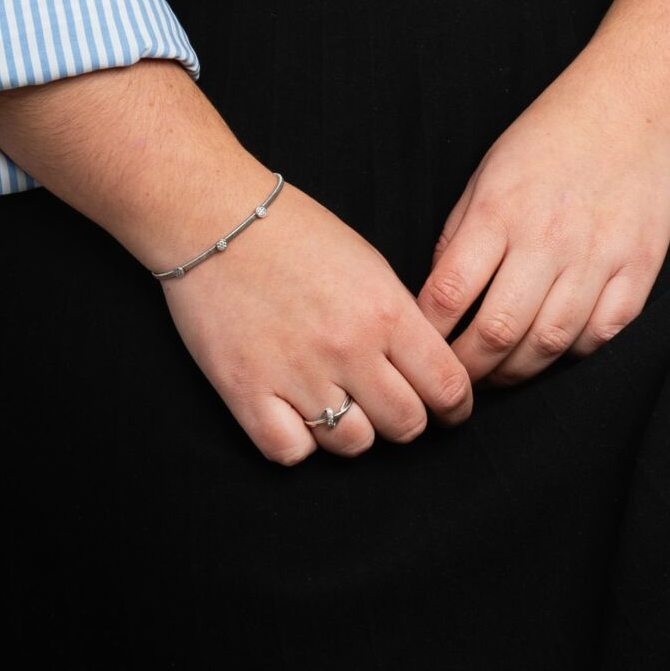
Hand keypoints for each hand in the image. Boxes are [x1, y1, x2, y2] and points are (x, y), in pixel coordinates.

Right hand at [160, 173, 475, 464]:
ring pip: (353, 445)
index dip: (455, 407)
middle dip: (406, 420)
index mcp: (385, 310)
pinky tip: (294, 412)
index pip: (447, 386)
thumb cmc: (293, 231)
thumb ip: (398, 317)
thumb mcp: (367, 262)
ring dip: (351, 430)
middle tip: (389, 405)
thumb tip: (423, 368)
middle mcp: (348, 348)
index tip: (448, 410)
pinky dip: (297, 441)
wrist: (214, 216)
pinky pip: (292, 453)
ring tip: (337, 402)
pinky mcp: (247, 392)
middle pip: (406, 425)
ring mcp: (297, 374)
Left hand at [414, 52, 669, 387]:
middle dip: (467, 370)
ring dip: (515, 372)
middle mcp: (547, 238)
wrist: (634, 105)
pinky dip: (571, 352)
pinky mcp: (637, 269)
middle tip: (454, 382)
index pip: (448, 294)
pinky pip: (600, 334)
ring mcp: (597, 257)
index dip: (428, 334)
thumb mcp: (489, 170)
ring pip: (548, 345)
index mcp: (499, 210)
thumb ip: (462, 232)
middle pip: (496, 333)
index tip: (419, 348)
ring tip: (498, 374)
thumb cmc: (552, 135)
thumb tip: (439, 296)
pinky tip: (552, 348)